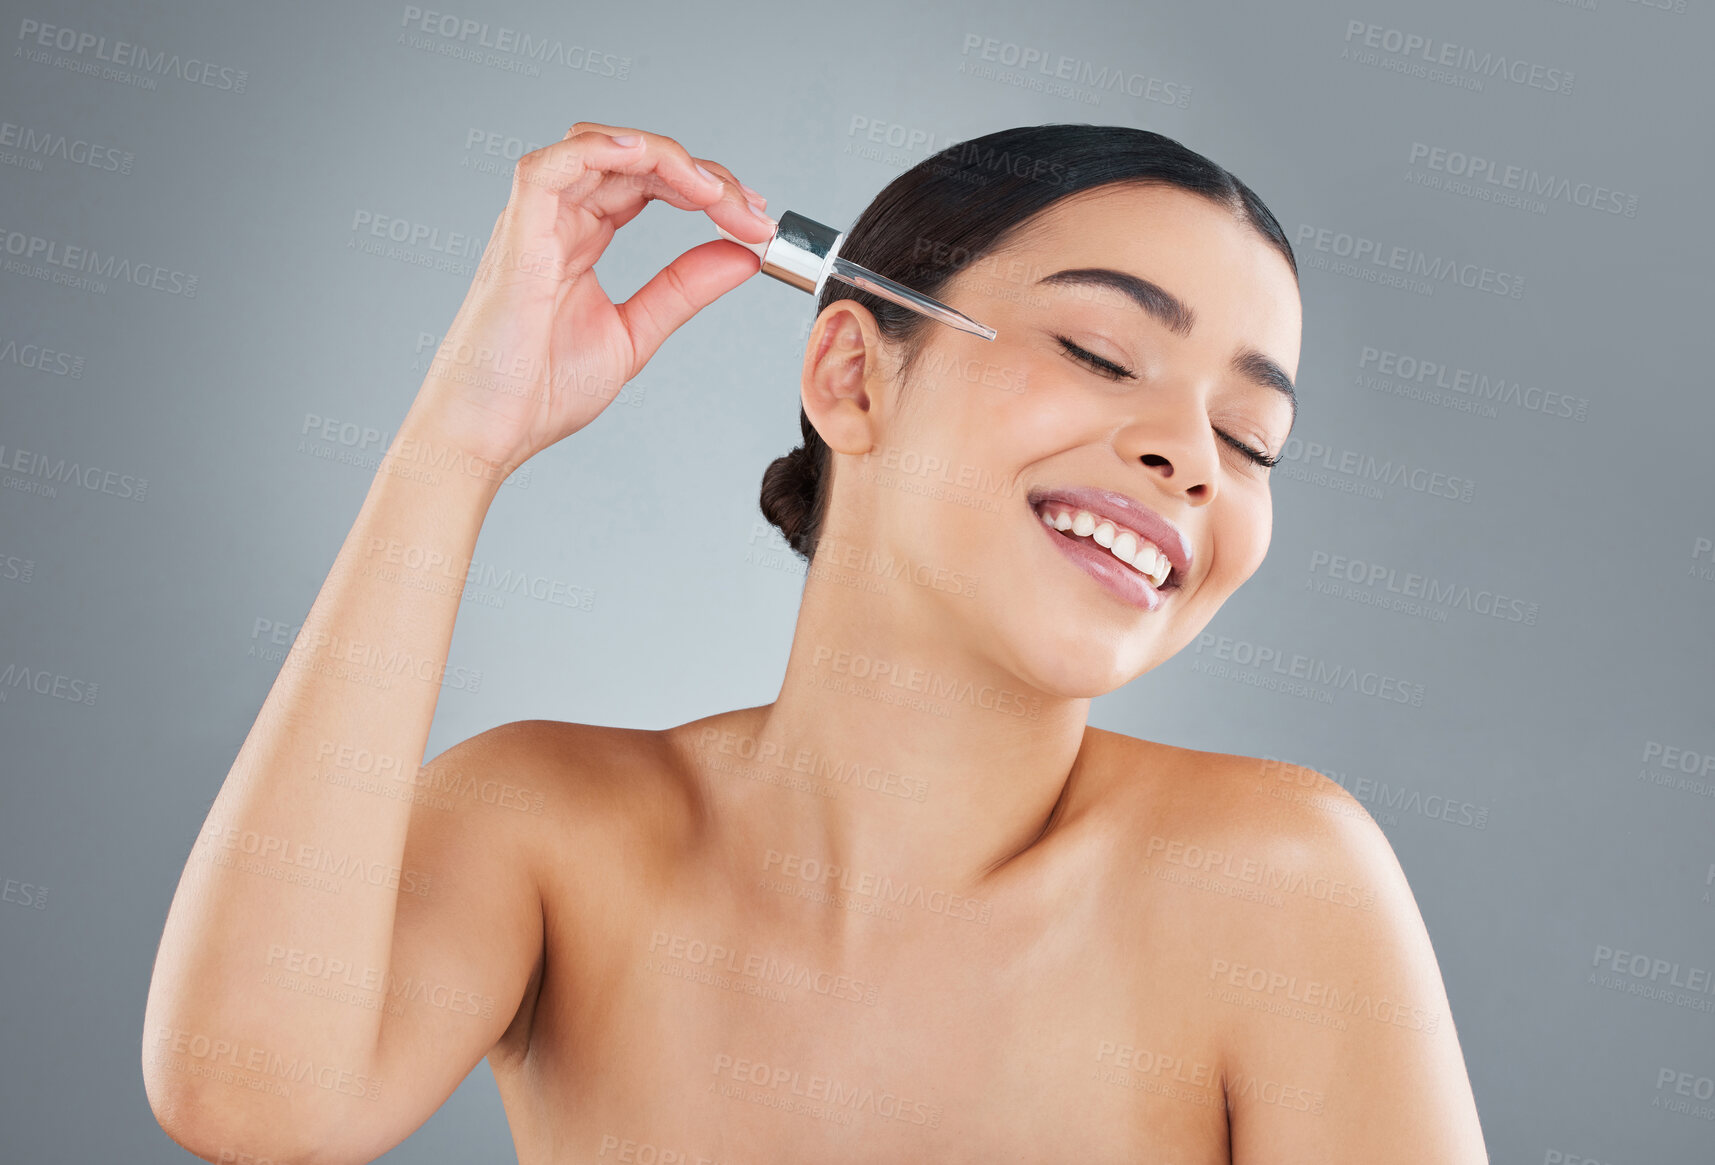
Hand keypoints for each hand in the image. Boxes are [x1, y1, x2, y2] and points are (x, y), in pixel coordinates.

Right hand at [404, 121, 774, 468]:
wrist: (489, 432)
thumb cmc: (539, 392)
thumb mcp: (635, 333)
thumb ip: (684, 290)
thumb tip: (742, 256)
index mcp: (580, 238)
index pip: (649, 184)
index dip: (706, 191)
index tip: (756, 223)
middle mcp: (555, 219)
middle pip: (635, 160)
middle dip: (704, 176)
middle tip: (753, 213)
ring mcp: (533, 221)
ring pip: (601, 147)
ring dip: (667, 159)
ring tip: (716, 193)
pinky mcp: (516, 233)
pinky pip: (553, 163)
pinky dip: (605, 148)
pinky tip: (654, 163)